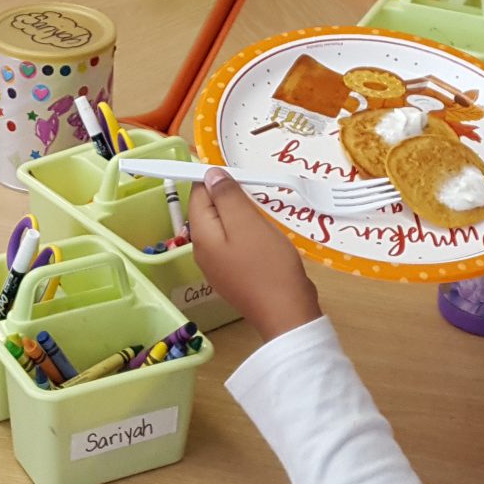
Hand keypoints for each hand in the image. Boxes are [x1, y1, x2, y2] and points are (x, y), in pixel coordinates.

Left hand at [187, 169, 322, 338]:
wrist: (286, 312)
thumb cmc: (267, 265)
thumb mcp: (247, 223)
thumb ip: (226, 196)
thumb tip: (210, 174)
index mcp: (201, 236)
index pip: (197, 194)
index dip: (213, 177)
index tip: (238, 171)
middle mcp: (203, 251)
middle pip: (209, 211)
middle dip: (228, 196)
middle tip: (255, 191)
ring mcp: (218, 266)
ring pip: (223, 227)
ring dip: (240, 214)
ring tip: (262, 211)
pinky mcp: (235, 275)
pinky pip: (234, 244)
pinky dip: (246, 232)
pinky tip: (264, 233)